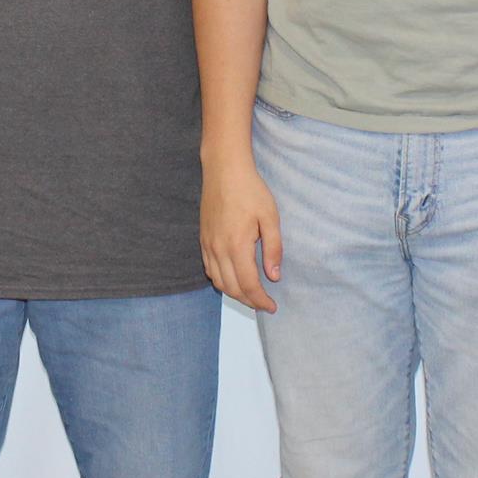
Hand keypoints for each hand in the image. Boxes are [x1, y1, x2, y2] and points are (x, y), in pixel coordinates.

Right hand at [201, 159, 283, 313]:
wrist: (224, 170)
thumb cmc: (250, 190)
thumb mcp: (270, 217)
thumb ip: (273, 249)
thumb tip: (274, 276)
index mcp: (237, 246)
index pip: (248, 285)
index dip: (261, 300)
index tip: (272, 307)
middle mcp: (218, 249)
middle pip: (232, 288)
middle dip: (249, 301)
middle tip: (265, 304)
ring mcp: (208, 245)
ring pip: (218, 282)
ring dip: (234, 293)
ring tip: (251, 295)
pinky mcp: (203, 239)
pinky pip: (209, 269)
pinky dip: (221, 281)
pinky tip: (233, 278)